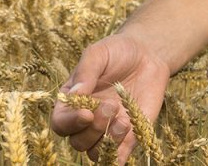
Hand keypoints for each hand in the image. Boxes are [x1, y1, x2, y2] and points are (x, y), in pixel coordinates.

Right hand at [50, 33, 170, 163]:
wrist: (148, 55)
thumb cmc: (117, 52)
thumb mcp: (99, 53)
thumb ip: (86, 72)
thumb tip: (74, 94)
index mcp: (72, 101)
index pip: (60, 123)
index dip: (70, 123)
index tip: (87, 112)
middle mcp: (86, 120)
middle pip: (78, 142)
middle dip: (94, 129)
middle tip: (111, 106)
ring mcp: (107, 130)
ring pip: (96, 153)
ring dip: (108, 142)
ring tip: (123, 121)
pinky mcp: (128, 136)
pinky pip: (119, 156)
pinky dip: (121, 153)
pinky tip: (130, 132)